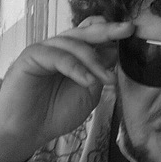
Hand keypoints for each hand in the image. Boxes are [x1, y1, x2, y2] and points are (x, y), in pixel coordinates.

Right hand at [0, 17, 133, 161]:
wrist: (28, 131)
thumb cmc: (56, 113)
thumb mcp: (88, 94)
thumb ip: (99, 73)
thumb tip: (114, 51)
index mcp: (73, 54)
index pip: (92, 34)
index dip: (110, 32)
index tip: (131, 32)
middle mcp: (58, 48)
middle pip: (85, 32)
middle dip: (108, 30)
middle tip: (127, 30)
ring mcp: (44, 50)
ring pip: (72, 43)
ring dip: (94, 60)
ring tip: (108, 79)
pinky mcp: (30, 57)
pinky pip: (57, 56)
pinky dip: (76, 68)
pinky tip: (89, 81)